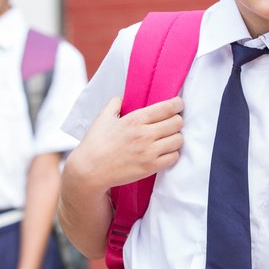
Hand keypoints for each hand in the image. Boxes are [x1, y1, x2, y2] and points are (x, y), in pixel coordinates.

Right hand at [64, 96, 183, 190]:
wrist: (90, 170)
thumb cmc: (95, 143)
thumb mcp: (103, 117)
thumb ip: (115, 103)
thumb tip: (122, 97)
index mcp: (135, 119)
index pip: (167, 107)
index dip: (178, 104)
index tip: (178, 104)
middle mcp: (145, 134)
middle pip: (177, 123)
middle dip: (177, 120)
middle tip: (172, 122)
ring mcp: (149, 152)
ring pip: (178, 140)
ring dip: (176, 137)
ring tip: (168, 137)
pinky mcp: (151, 167)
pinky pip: (174, 157)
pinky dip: (172, 153)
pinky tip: (164, 151)